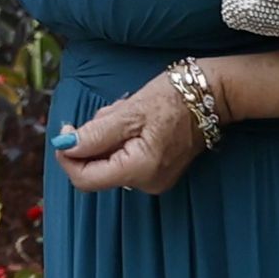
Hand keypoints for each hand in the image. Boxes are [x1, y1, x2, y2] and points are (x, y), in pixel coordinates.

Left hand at [53, 76, 209, 197]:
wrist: (214, 95)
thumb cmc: (175, 98)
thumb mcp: (129, 112)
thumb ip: (94, 135)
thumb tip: (64, 147)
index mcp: (140, 170)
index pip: (85, 179)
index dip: (68, 157)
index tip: (66, 132)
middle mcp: (148, 182)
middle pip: (96, 169)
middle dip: (93, 141)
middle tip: (111, 114)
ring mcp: (154, 178)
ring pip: (109, 161)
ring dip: (107, 136)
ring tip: (129, 114)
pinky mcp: (157, 170)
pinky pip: (124, 158)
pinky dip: (120, 139)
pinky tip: (136, 121)